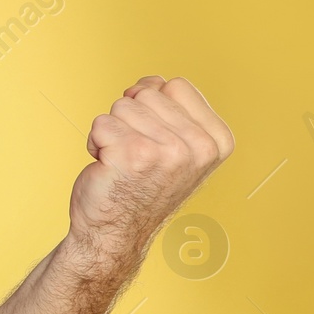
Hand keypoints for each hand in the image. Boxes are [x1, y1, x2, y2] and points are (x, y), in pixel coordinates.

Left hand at [67, 76, 234, 260]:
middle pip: (146, 92)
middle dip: (130, 118)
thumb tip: (152, 81)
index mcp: (218, 140)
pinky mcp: (133, 155)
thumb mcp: (175, 144)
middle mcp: (199, 147)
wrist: (115, 233)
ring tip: (122, 161)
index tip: (154, 136)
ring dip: (112, 131)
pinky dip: (96, 143)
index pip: (175, 85)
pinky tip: (108, 168)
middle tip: (135, 154)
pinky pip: (101, 123)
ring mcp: (168, 152)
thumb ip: (171, 108)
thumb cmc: (140, 186)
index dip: (153, 104)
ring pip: (121, 105)